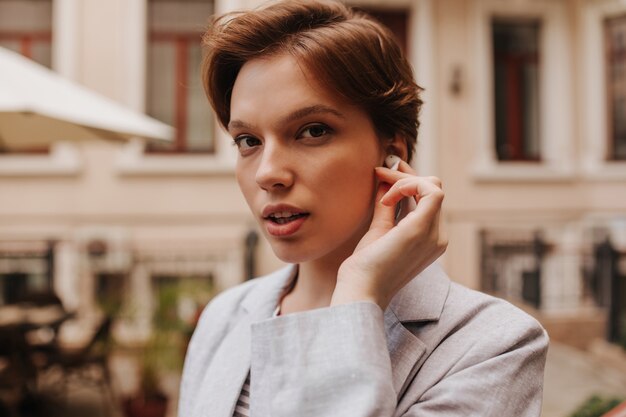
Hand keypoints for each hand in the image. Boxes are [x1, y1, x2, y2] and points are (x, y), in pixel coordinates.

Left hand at [330, 160, 446, 309]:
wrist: (361, 290)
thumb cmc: (366, 266)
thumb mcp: (379, 229)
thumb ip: (386, 206)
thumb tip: (384, 180)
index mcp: (430, 239)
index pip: (428, 200)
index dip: (408, 182)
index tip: (382, 174)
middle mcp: (438, 237)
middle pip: (432, 190)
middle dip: (405, 175)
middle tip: (379, 170)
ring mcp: (434, 234)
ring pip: (433, 186)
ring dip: (404, 178)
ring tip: (378, 180)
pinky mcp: (423, 228)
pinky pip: (430, 190)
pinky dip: (407, 185)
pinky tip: (385, 199)